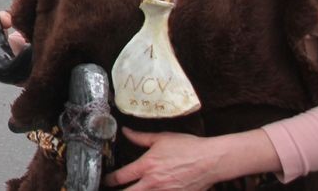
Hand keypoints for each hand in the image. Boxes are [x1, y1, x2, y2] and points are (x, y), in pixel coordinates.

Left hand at [104, 128, 233, 189]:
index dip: (109, 180)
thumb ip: (140, 137)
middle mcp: (153, 182)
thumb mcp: (161, 138)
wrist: (211, 160)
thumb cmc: (188, 147)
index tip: (106, 180)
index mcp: (146, 166)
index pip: (120, 177)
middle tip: (113, 189)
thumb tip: (125, 131)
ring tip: (131, 190)